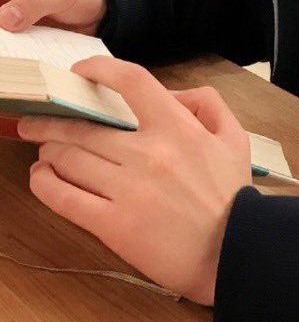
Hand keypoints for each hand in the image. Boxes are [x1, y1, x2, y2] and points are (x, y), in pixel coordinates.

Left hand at [19, 57, 251, 304]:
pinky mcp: (114, 224)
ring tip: (45, 152)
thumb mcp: (234, 138)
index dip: (100, 69)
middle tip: (40, 122)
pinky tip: (41, 178)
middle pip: (84, 127)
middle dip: (54, 122)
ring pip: (69, 159)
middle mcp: (149, 154)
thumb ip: (207, 104)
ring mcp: (129, 189)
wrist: (234, 252)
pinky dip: (45, 184)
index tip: (82, 72)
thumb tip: (171, 93)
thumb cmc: (231, 197)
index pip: (132, 81)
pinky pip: (65, 198)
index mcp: (178, 129)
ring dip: (49, 151)